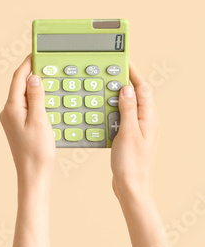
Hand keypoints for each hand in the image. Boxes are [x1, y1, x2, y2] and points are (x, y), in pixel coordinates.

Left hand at [0, 56, 54, 184]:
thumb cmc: (36, 151)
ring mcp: (12, 118)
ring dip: (36, 87)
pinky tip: (47, 99)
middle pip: (20, 85)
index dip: (27, 64)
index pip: (18, 79)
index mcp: (11, 107)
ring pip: (24, 96)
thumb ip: (36, 98)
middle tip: (46, 63)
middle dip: (32, 73)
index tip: (36, 53)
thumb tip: (34, 77)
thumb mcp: (40, 121)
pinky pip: (27, 106)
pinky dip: (37, 99)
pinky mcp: (18, 125)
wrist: (33, 174)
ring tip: (49, 78)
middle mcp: (8, 111)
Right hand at [111, 63, 156, 200]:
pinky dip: (109, 108)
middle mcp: (144, 121)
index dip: (133, 73)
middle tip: (107, 69)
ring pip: (125, 104)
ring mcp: (136, 128)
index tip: (122, 60)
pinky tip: (98, 108)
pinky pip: (119, 115)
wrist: (130, 186)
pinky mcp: (127, 135)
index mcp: (148, 118)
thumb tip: (126, 89)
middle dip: (122, 80)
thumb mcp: (128, 132)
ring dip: (114, 94)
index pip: (142, 88)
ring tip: (100, 85)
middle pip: (135, 94)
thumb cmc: (131, 163)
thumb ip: (128, 109)